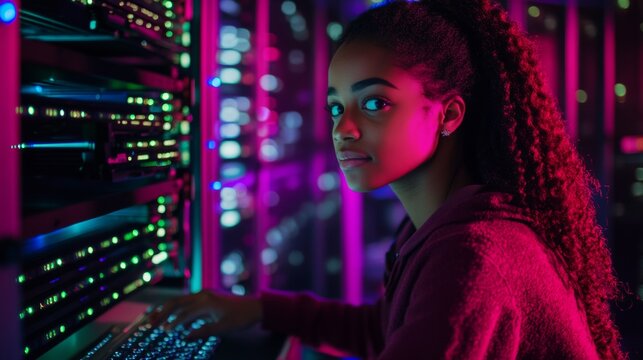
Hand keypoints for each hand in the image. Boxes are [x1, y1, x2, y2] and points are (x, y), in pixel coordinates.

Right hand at [148, 290, 262, 338]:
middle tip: (151, 323)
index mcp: (206, 302)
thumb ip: (203, 332)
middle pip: (177, 303)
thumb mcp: (223, 328)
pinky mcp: (207, 297)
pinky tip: (174, 319)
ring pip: (181, 301)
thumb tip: (185, 337)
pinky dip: (179, 310)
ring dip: (168, 310)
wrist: (256, 307)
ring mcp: (205, 294)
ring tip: (156, 319)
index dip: (172, 323)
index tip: (162, 331)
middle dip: (163, 312)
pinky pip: (188, 302)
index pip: (183, 314)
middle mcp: (203, 295)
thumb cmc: (241, 318)